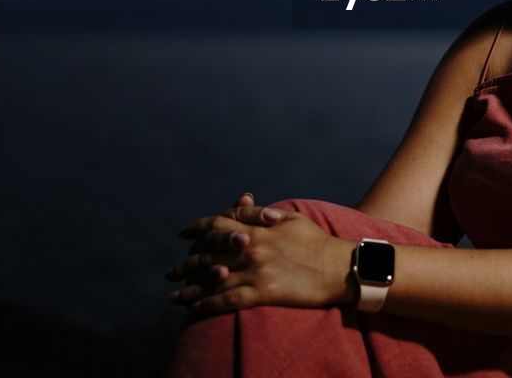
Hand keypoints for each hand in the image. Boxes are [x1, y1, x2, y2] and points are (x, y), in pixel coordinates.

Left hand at [165, 194, 358, 315]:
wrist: (340, 267)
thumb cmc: (318, 242)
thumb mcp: (291, 219)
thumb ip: (263, 213)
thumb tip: (244, 202)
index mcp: (257, 228)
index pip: (218, 224)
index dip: (197, 228)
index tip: (184, 233)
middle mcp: (252, 248)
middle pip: (208, 253)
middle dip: (186, 262)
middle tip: (171, 272)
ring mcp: (256, 271)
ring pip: (212, 280)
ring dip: (189, 288)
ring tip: (173, 295)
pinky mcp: (263, 293)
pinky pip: (227, 300)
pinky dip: (208, 304)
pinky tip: (195, 309)